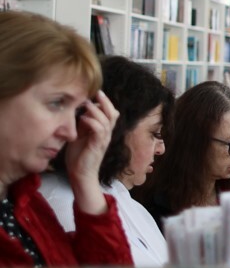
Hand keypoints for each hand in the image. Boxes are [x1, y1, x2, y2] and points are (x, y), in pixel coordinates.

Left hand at [64, 91, 118, 214]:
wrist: (80, 174)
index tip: (95, 94)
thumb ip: (83, 124)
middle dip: (106, 102)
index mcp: (103, 131)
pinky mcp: (97, 146)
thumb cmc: (79, 156)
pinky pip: (99, 131)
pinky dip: (92, 122)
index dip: (105, 104)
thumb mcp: (80, 135)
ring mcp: (103, 140)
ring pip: (106, 121)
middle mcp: (106, 135)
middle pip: (112, 115)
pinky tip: (83, 119)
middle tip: (98, 93)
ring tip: (87, 104)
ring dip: (97, 111)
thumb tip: (82, 111)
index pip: (110, 114)